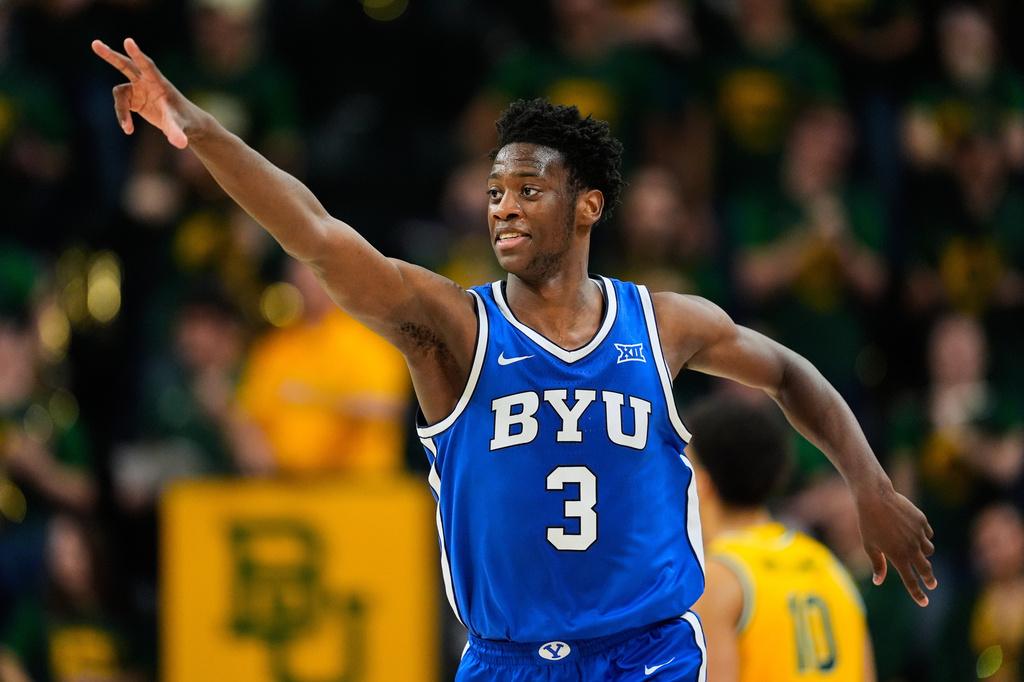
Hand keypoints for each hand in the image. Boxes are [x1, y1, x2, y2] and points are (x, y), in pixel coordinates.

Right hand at [91, 38, 189, 148]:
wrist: (185, 124)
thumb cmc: (185, 121)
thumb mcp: (180, 127)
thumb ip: (177, 133)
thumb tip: (180, 143)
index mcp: (159, 82)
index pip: (147, 66)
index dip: (137, 54)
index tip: (128, 41)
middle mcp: (147, 82)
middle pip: (126, 65)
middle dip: (111, 56)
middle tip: (95, 44)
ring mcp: (139, 89)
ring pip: (119, 93)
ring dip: (121, 111)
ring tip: (128, 128)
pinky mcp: (135, 99)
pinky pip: (121, 105)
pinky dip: (123, 117)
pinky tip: (129, 130)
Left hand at [856, 484, 936, 605]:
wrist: (875, 498)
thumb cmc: (868, 523)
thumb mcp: (869, 546)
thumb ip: (877, 564)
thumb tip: (878, 581)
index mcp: (898, 557)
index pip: (910, 581)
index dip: (918, 594)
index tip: (924, 602)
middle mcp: (912, 548)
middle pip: (926, 569)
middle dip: (929, 578)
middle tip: (932, 584)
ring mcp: (919, 534)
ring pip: (929, 550)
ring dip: (924, 553)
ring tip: (915, 549)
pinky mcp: (922, 521)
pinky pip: (927, 533)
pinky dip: (923, 535)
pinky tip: (913, 530)